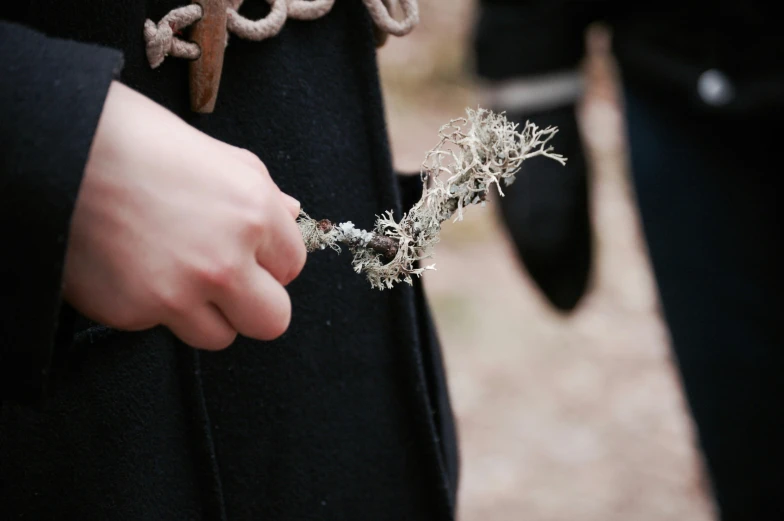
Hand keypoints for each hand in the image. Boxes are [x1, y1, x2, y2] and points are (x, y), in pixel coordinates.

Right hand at [63, 82, 305, 348]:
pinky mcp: (134, 313)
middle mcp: (224, 261)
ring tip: (176, 274)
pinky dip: (154, 306)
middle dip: (255, 305)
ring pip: (220, 336)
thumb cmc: (137, 139)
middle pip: (273, 321)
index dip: (272, 261)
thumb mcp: (214, 152)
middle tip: (230, 283)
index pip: (293, 267)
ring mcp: (178, 293)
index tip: (252, 253)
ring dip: (207, 314)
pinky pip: (163, 327)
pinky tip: (135, 267)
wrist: (58, 147)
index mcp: (252, 213)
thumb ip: (262, 193)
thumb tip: (291, 215)